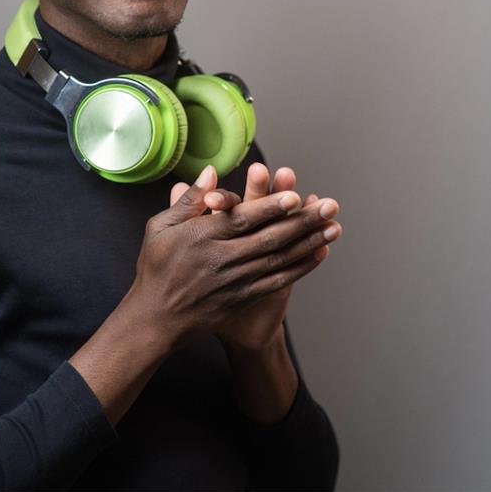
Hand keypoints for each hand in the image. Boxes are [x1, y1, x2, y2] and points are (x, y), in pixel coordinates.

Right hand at [169, 163, 341, 351]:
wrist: (156, 319)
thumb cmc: (157, 267)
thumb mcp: (160, 228)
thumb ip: (188, 201)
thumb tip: (210, 172)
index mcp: (201, 238)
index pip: (242, 219)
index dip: (270, 207)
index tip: (295, 196)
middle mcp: (222, 260)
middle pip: (269, 238)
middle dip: (303, 221)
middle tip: (330, 206)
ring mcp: (236, 281)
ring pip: (279, 259)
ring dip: (310, 242)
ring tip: (334, 226)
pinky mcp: (244, 298)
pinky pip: (278, 280)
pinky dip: (301, 267)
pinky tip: (319, 253)